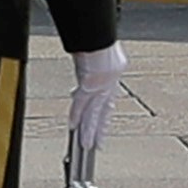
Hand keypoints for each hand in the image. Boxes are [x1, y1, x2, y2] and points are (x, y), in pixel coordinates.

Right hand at [66, 41, 125, 173]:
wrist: (101, 42)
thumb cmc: (102, 44)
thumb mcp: (105, 55)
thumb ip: (97, 64)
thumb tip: (88, 64)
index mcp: (114, 77)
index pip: (107, 102)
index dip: (104, 116)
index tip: (101, 128)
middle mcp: (109, 85)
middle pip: (103, 113)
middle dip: (99, 130)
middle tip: (97, 145)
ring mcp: (99, 88)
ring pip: (93, 114)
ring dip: (88, 130)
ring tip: (87, 144)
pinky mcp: (88, 87)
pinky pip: (81, 104)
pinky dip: (76, 116)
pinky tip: (73, 127)